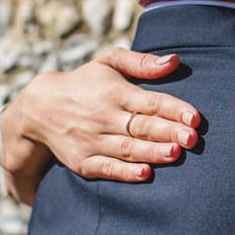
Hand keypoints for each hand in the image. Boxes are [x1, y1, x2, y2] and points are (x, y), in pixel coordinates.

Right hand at [0, 48, 201, 202]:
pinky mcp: (83, 161)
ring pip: (128, 148)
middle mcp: (104, 116)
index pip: (150, 102)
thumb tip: (174, 61)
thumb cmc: (85, 83)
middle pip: (142, 126)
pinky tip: (145, 173)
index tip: (195, 117)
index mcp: (115, 92)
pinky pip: (107, 168)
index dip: (174, 109)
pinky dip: (125, 172)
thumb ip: (141, 62)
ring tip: (175, 154)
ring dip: (152, 152)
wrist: (38, 109)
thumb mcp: (108, 62)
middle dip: (168, 132)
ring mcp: (92, 140)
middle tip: (192, 139)